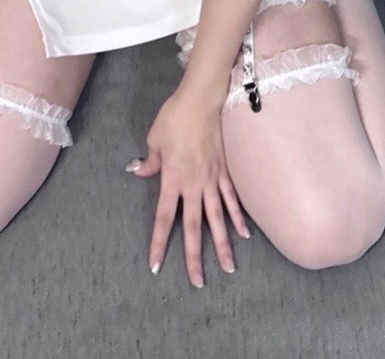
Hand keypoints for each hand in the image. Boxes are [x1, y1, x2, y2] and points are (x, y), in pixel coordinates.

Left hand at [126, 89, 250, 285]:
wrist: (201, 101)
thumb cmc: (174, 118)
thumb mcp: (154, 139)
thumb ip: (150, 160)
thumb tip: (139, 172)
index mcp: (172, 179)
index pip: (164, 218)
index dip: (160, 243)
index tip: (156, 265)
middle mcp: (193, 186)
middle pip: (193, 228)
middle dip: (194, 257)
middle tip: (198, 283)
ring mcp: (212, 180)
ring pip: (217, 219)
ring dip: (222, 245)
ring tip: (229, 268)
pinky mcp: (225, 172)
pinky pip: (232, 199)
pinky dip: (238, 217)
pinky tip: (245, 234)